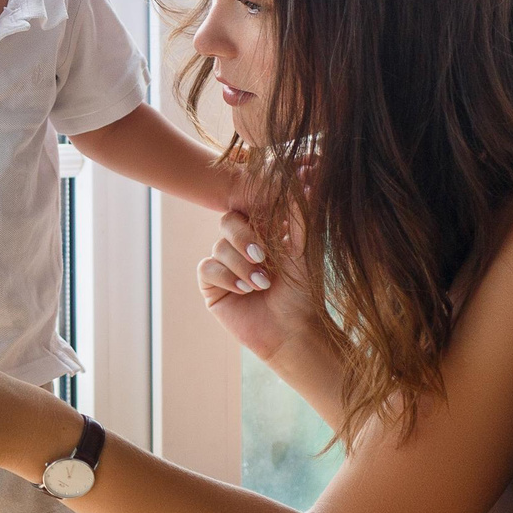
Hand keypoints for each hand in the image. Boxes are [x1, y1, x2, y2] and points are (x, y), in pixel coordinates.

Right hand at [199, 207, 310, 361]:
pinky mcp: (212, 285)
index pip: (248, 209)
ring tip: (261, 284)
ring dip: (241, 266)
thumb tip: (305, 182)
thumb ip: (299, 217)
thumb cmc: (303, 292)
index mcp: (263, 233)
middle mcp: (241, 246)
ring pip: (218, 247)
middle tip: (263, 257)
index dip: (255, 214)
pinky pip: (207, 268)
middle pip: (227, 222)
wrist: (292, 330)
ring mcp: (225, 265)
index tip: (271, 226)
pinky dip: (226, 277)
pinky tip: (244, 291)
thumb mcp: (303, 250)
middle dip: (244, 238)